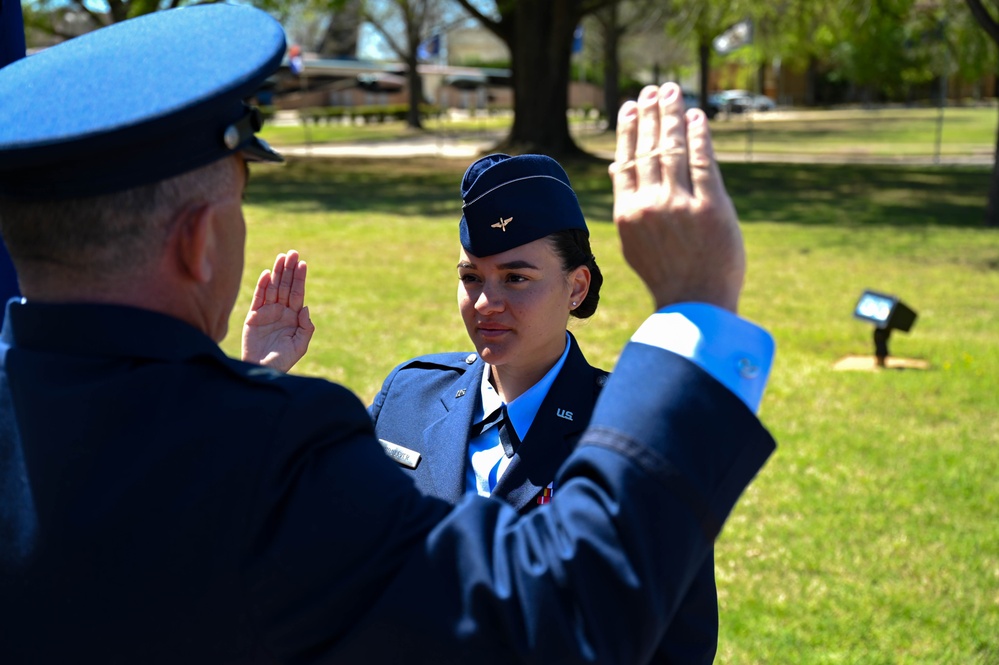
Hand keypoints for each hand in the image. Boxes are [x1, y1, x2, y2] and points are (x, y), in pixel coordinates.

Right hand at [241, 250, 314, 371]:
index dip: (300, 278)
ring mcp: (267, 312)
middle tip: (293, 253)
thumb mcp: (300, 346)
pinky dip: (262, 286)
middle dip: (289, 270)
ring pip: (273, 288)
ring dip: (277, 273)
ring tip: (282, 257)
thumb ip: (306, 327)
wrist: (262, 370)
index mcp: (294, 317)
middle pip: (286, 286)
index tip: (303, 264)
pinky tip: (267, 274)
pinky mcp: (254, 316)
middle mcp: (281, 311)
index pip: (298, 293)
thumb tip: (306, 308)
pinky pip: (259, 298)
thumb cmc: (283, 361)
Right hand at [609, 83, 744, 312]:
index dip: (629, 130)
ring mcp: (679, 205)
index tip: (630, 107)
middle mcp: (649, 205)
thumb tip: (618, 169)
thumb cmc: (668, 276)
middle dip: (651, 113)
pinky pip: (701, 161)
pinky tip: (697, 117)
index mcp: (627, 214)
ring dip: (672, 115)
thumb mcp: (636, 243)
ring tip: (673, 92)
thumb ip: (629, 206)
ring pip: (673, 148)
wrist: (695, 305)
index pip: (626, 161)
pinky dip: (698, 135)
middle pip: (649, 148)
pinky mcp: (710, 207)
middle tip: (654, 89)